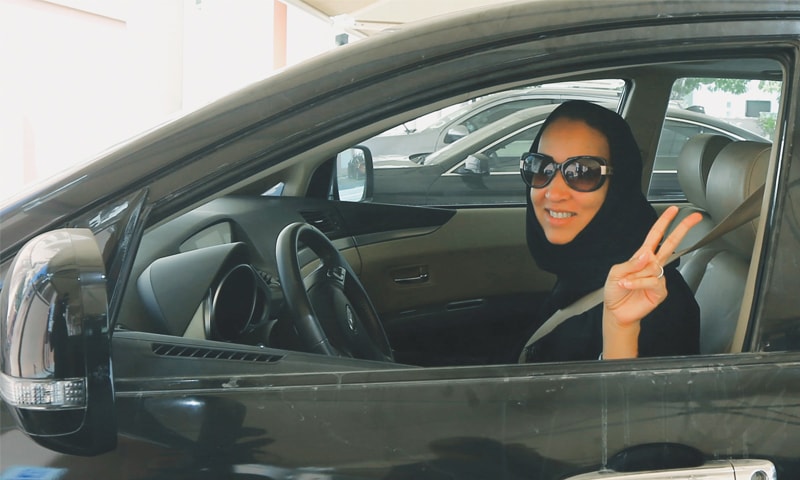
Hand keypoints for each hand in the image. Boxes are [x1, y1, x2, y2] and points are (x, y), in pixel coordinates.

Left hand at [602, 206, 702, 358]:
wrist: (616, 312)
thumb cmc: (615, 291)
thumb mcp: (616, 273)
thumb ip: (631, 263)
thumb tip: (648, 254)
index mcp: (641, 256)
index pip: (655, 235)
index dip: (664, 222)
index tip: (673, 210)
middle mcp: (652, 264)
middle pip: (670, 243)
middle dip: (682, 229)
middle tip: (695, 217)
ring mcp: (658, 277)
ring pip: (653, 267)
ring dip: (636, 275)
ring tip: (625, 283)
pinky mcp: (660, 291)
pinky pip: (652, 281)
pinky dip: (638, 283)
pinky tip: (628, 286)